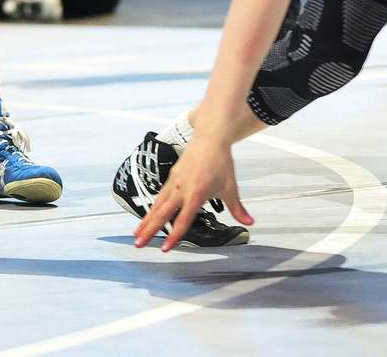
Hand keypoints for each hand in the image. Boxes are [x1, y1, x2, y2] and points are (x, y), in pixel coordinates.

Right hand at [133, 132, 253, 251]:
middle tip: (137, 245)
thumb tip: (250, 223)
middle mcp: (181, 190)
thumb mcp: (231, 187)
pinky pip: (160, 196)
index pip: (182, 220)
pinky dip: (152, 208)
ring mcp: (174, 182)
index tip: (164, 249)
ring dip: (146, 220)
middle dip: (149, 231)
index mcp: (196, 194)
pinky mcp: (172, 176)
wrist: (210, 137)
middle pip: (161, 214)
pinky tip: (148, 215)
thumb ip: (237, 208)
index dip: (173, 236)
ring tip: (136, 234)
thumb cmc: (221, 162)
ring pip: (157, 205)